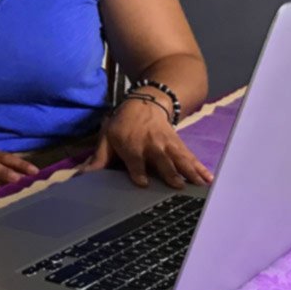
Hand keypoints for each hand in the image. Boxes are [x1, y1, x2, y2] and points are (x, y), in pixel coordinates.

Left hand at [83, 98, 213, 188]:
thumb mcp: (107, 138)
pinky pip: (191, 157)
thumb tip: (81, 177)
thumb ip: (98, 159)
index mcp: (132, 146)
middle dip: (169, 173)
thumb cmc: (123, 125)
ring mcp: (168, 145)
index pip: (135, 162)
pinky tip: (209, 179)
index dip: (138, 172)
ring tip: (198, 185)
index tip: (142, 184)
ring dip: (189, 172)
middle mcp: (152, 146)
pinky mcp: (179, 145)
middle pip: (161, 161)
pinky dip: (200, 168)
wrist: (146, 102)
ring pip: (180, 160)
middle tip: (177, 186)